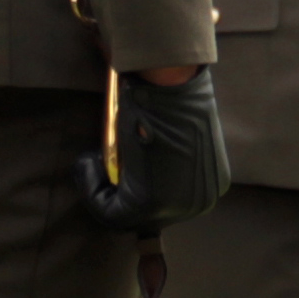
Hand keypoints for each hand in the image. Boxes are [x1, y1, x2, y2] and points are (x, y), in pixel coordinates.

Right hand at [76, 69, 230, 236]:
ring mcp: (176, 207)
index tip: (116, 166)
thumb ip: (171, 161)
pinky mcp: (149, 205)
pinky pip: (111, 212)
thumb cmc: (173, 96)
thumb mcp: (180, 136)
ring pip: (127, 216)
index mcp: (212, 186)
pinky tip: (87, 163)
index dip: (136, 187)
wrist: (170, 81)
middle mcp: (200, 203)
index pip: (169, 203)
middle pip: (149, 214)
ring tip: (91, 162)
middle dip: (119, 192)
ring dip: (101, 190)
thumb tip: (147, 167)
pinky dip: (91, 190)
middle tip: (100, 166)